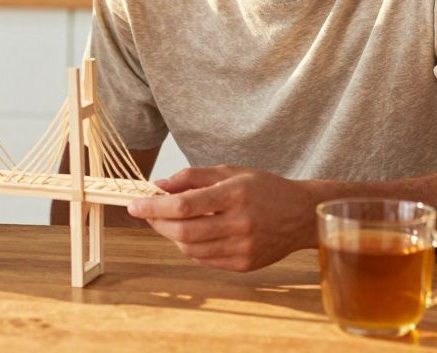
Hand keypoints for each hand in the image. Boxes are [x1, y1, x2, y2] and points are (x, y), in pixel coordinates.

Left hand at [127, 164, 316, 271]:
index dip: (154, 207)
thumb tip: (159, 185)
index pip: (184, 206)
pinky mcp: (245, 264)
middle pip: (183, 231)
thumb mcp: (231, 172)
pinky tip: (191, 234)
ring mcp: (243, 248)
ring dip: (172, 236)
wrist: (301, 215)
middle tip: (147, 213)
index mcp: (235, 195)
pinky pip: (205, 260)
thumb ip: (193, 177)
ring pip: (191, 249)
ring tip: (169, 221)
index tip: (134, 205)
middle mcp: (240, 224)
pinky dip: (190, 247)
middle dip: (157, 223)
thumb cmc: (264, 189)